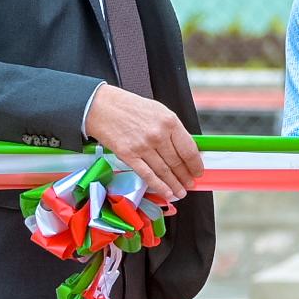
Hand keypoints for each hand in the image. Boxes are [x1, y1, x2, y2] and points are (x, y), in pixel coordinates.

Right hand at [85, 83, 201, 199]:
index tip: (198, 171)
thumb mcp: (158, 111)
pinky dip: (159, 186)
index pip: (189, 149)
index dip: (196, 164)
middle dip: (186, 176)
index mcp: (169, 121)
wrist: (100, 106)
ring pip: (164, 171)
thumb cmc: (129, 107)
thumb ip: (173, 129)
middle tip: (190, 184)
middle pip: (177, 162)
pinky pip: (147, 175)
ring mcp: (143, 146)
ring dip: (175, 185)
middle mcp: (158, 135)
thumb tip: (186, 148)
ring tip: (181, 191)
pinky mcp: (128, 155)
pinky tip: (167, 193)